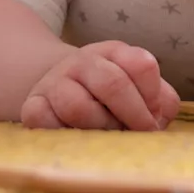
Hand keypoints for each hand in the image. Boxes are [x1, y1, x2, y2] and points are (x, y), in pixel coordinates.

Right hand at [20, 40, 179, 130]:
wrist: (58, 90)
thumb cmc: (107, 96)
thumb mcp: (138, 89)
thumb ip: (160, 101)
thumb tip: (160, 118)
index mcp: (114, 53)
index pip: (141, 65)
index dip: (153, 95)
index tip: (155, 116)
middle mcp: (83, 62)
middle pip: (113, 84)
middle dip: (133, 116)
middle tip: (140, 135)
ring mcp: (55, 82)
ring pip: (78, 106)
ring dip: (100, 129)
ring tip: (109, 138)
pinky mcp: (32, 105)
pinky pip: (42, 120)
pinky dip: (62, 133)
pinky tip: (76, 139)